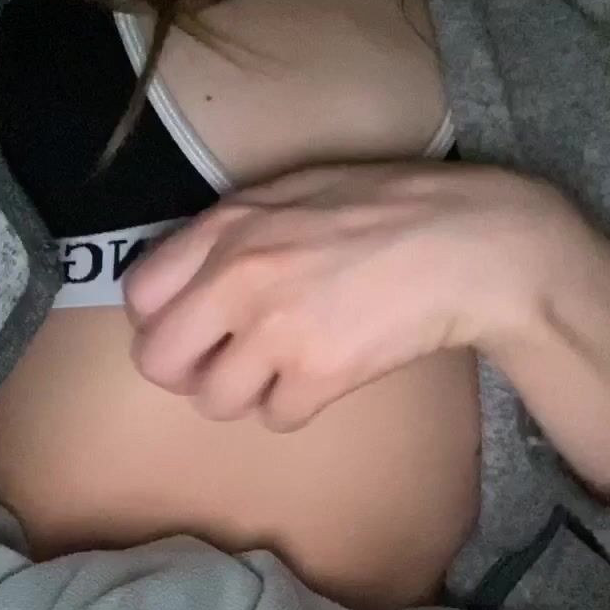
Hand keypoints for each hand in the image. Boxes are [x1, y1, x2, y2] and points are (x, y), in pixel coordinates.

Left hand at [122, 160, 588, 431]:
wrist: (469, 242)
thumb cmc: (392, 205)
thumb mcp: (297, 191)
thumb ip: (237, 228)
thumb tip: (196, 272)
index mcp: (227, 226)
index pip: (140, 294)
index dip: (162, 319)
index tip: (193, 326)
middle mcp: (237, 279)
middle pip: (160, 362)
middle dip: (190, 370)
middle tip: (225, 363)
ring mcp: (276, 330)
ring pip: (214, 401)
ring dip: (245, 394)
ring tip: (283, 370)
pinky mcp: (319, 375)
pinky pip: (276, 418)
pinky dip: (297, 406)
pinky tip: (325, 376)